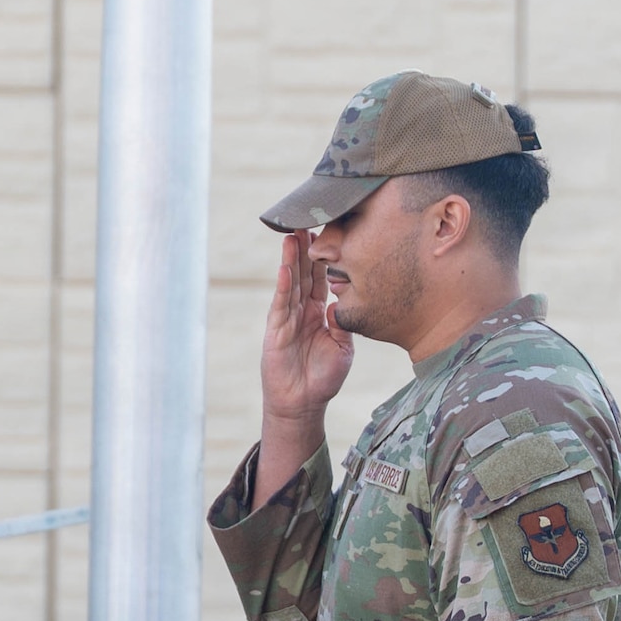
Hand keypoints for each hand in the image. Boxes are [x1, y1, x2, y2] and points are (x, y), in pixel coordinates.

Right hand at [254, 232, 355, 507]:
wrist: (303, 404)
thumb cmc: (323, 378)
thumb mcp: (344, 347)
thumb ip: (344, 322)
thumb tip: (342, 301)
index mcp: (319, 312)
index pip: (323, 276)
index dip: (326, 254)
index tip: (332, 230)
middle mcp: (302, 310)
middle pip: (305, 271)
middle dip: (307, 246)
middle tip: (310, 217)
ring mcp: (287, 318)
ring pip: (292, 282)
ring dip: (292, 258)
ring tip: (294, 232)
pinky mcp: (276, 330)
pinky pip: (281, 303)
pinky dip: (284, 284)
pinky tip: (286, 266)